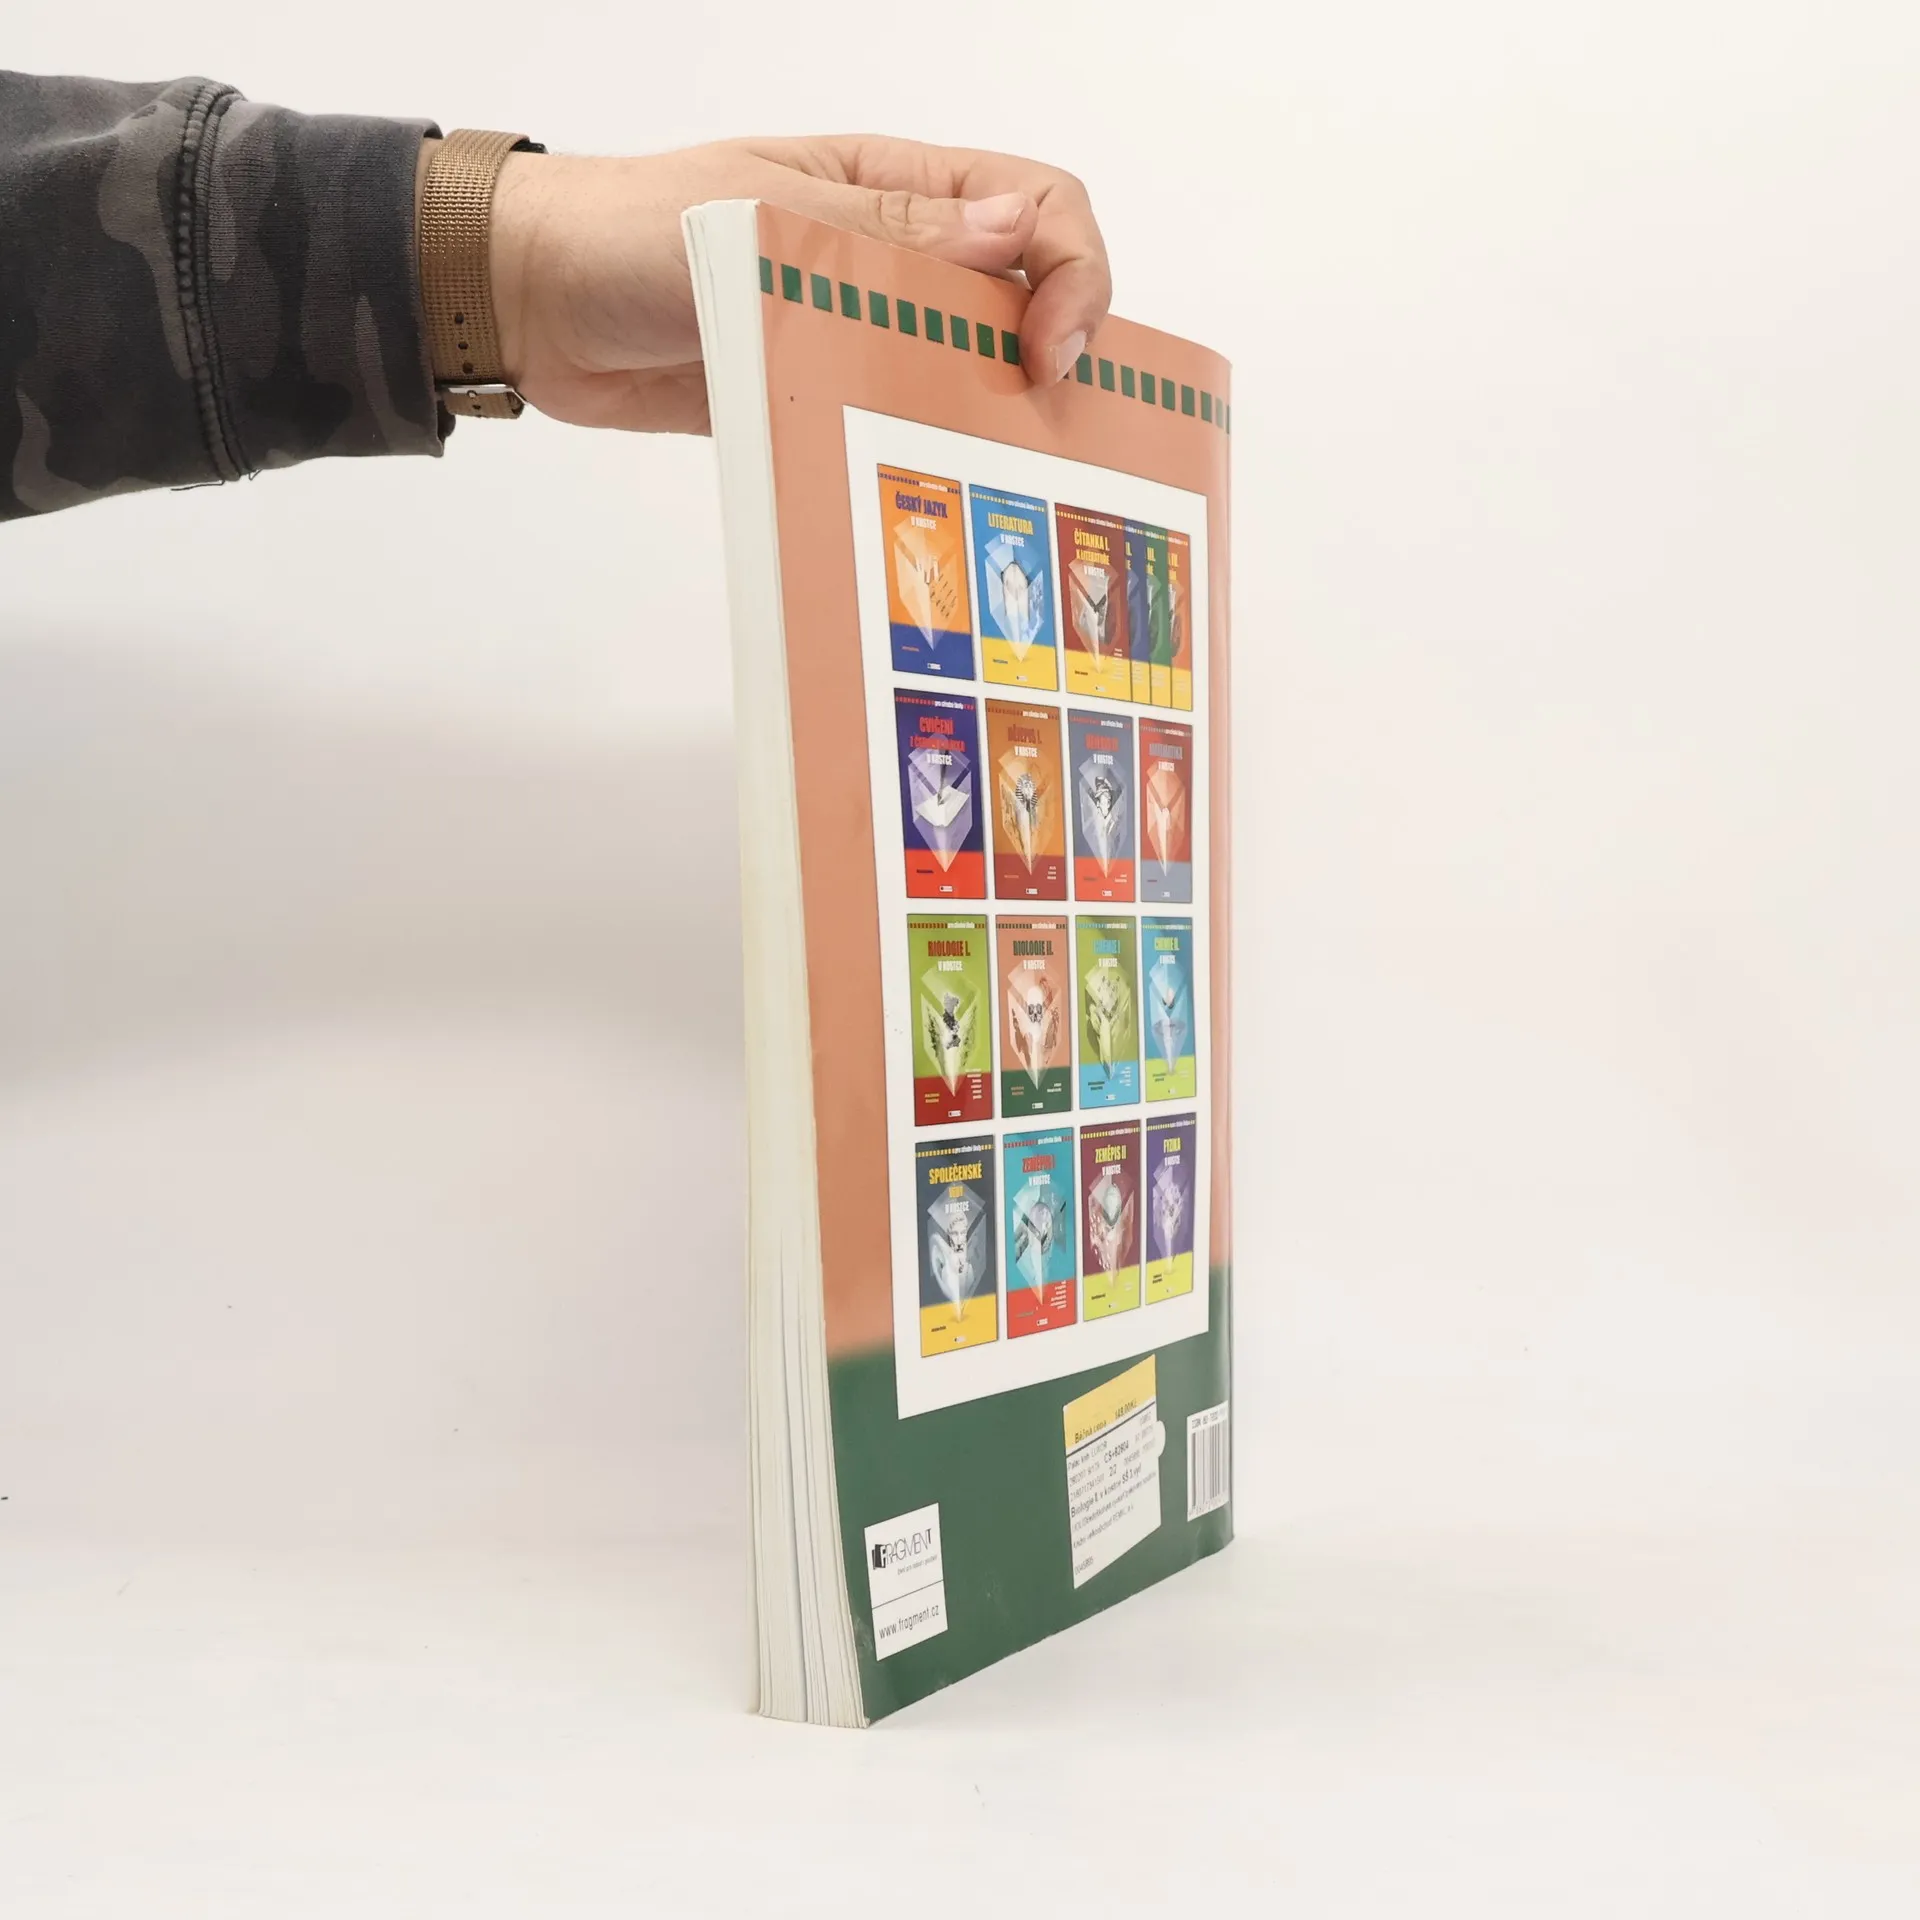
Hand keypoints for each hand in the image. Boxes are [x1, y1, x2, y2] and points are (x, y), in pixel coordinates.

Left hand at [480, 137, 1110, 433]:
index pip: (1037, 203)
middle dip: (1052, 353)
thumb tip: (1012, 232)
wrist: (531, 304)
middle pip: (1021, 296)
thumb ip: (883, 233)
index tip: (1049, 347)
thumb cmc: (625, 230)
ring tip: (1003, 469)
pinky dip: (923, 453)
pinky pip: (896, 421)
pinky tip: (930, 489)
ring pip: (968, 368)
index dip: (1070, 270)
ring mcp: (861, 327)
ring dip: (993, 414)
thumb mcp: (760, 216)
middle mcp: (895, 253)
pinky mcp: (821, 391)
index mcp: (893, 183)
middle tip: (1042, 423)